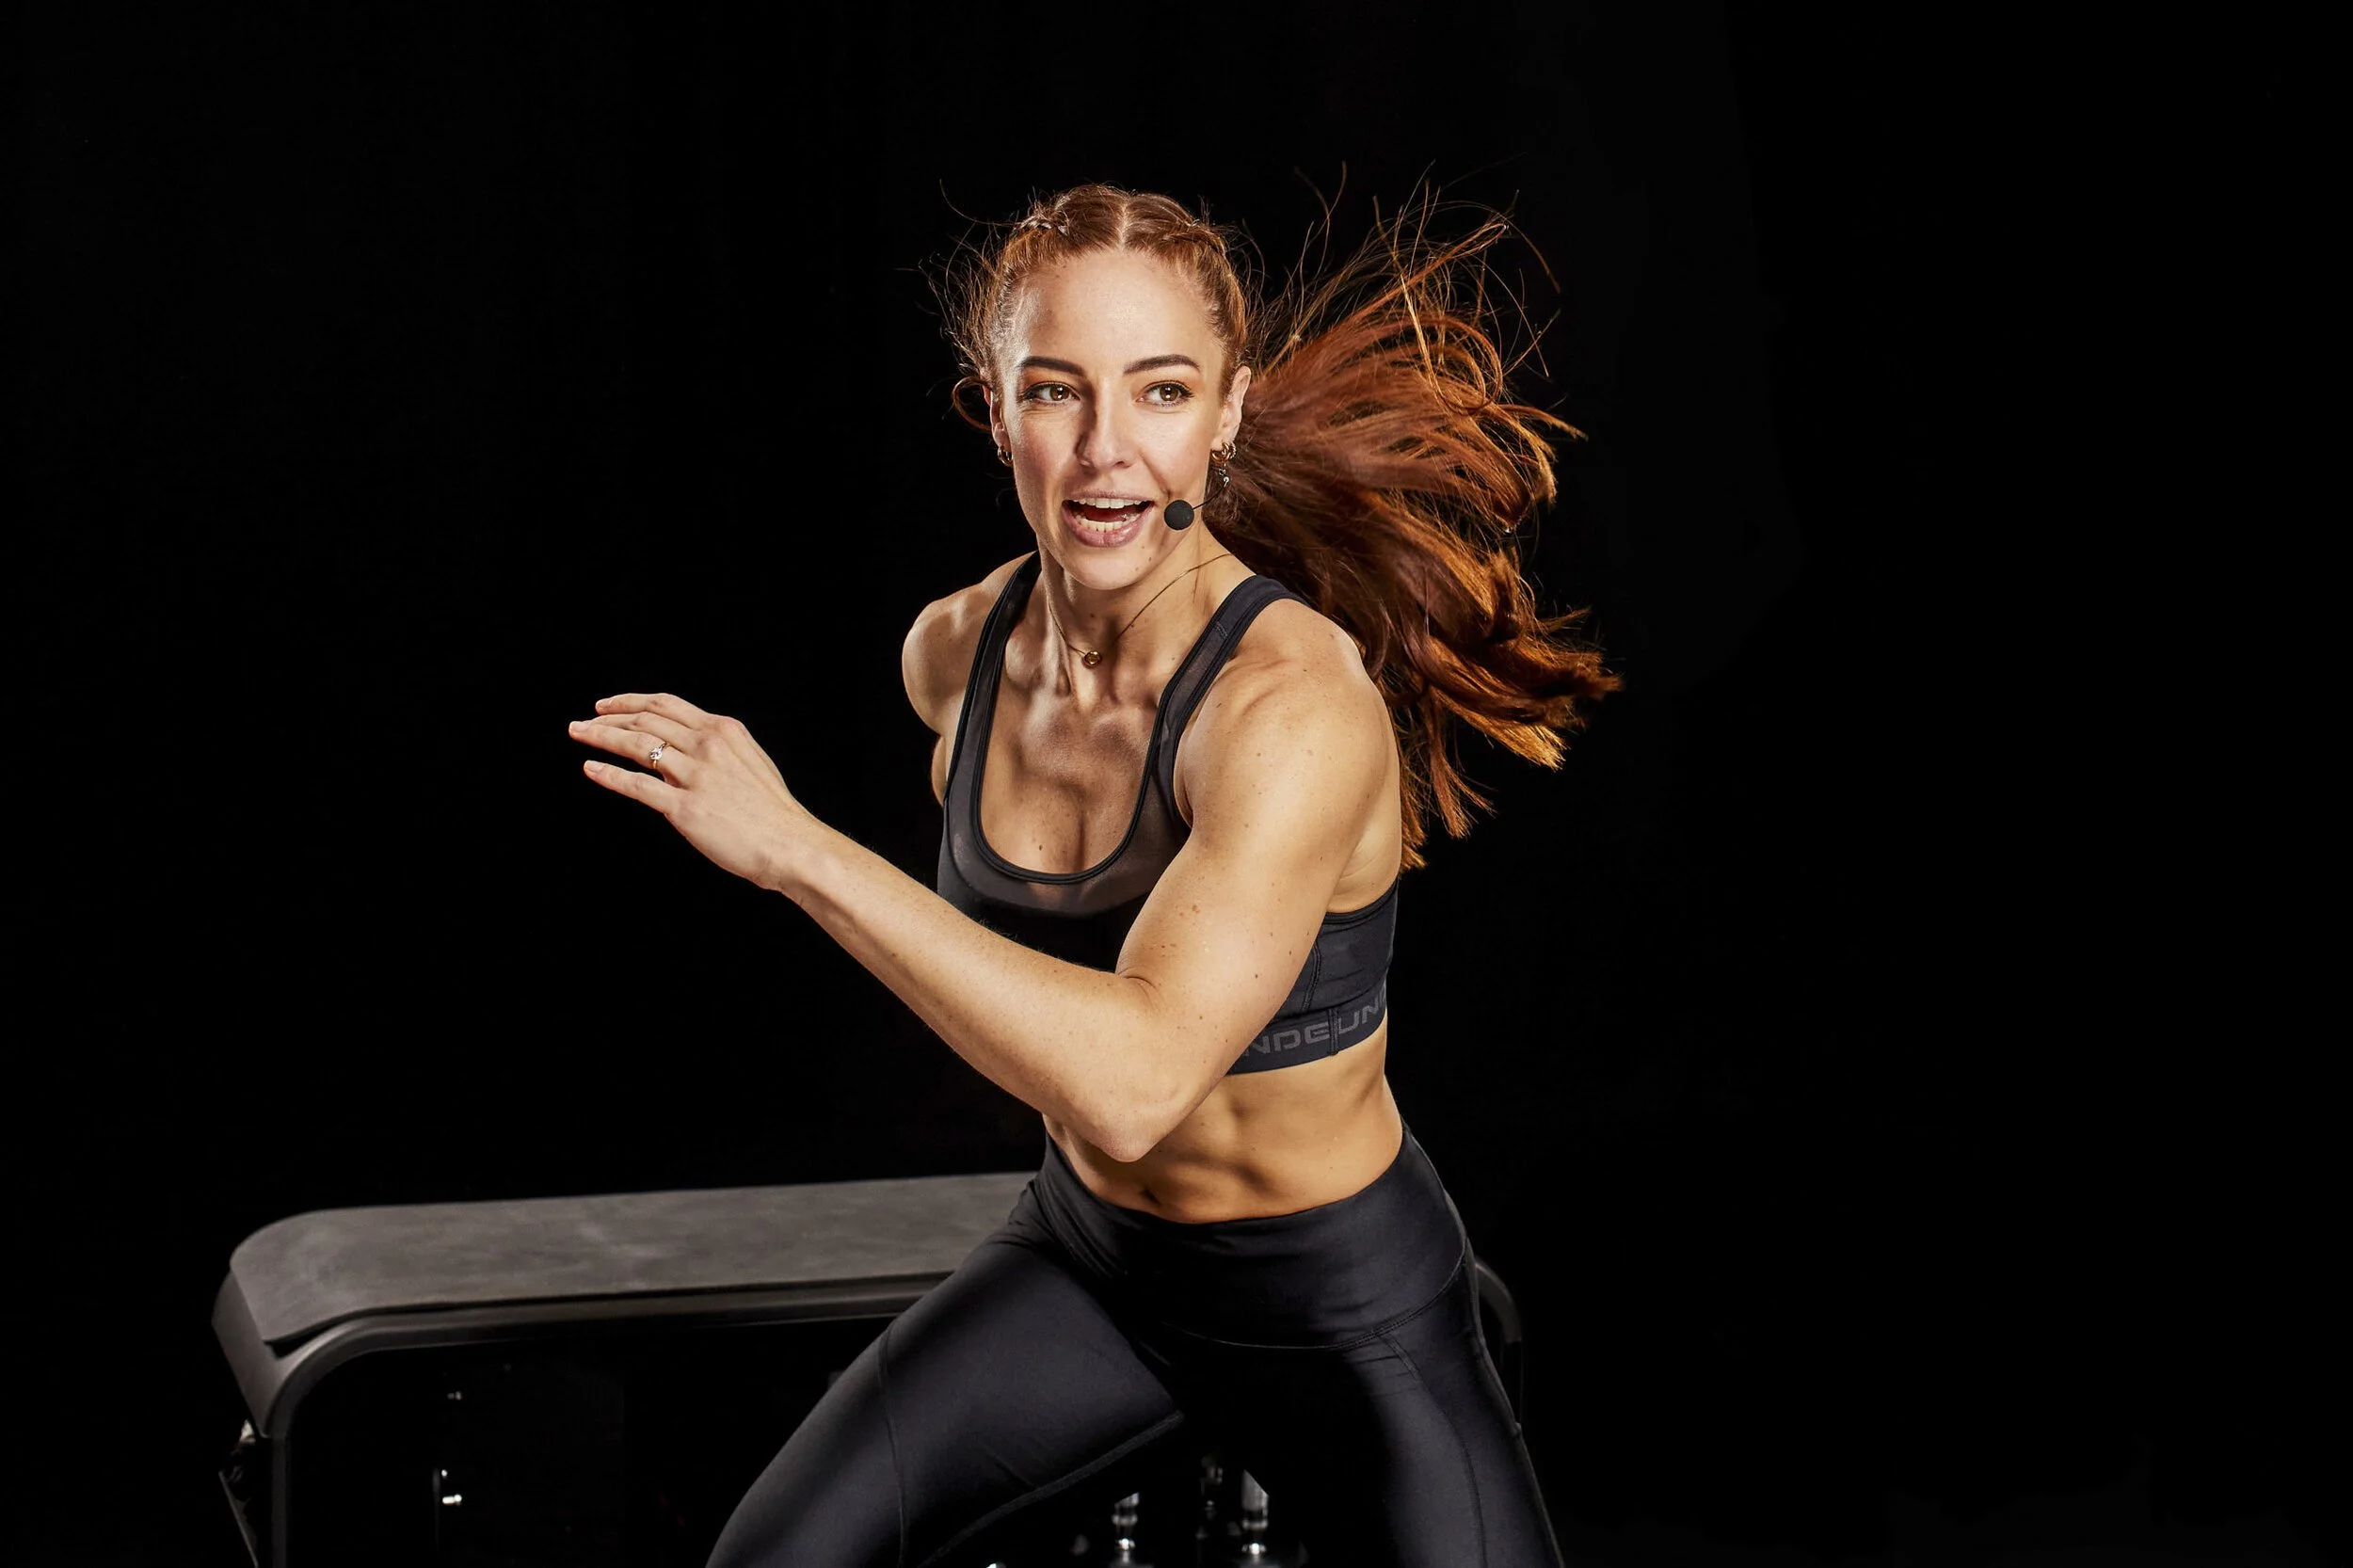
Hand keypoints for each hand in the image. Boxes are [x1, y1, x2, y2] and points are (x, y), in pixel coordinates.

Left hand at [569, 692, 813, 889]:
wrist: (791, 844)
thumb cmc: (773, 812)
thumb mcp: (750, 763)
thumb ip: (719, 749)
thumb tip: (688, 746)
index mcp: (723, 730)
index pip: (666, 705)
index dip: (630, 702)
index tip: (608, 705)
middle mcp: (708, 745)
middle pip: (645, 720)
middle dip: (608, 718)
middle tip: (584, 722)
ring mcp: (696, 775)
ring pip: (636, 745)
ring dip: (601, 737)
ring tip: (579, 735)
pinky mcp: (685, 807)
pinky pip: (637, 785)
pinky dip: (609, 774)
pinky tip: (591, 769)